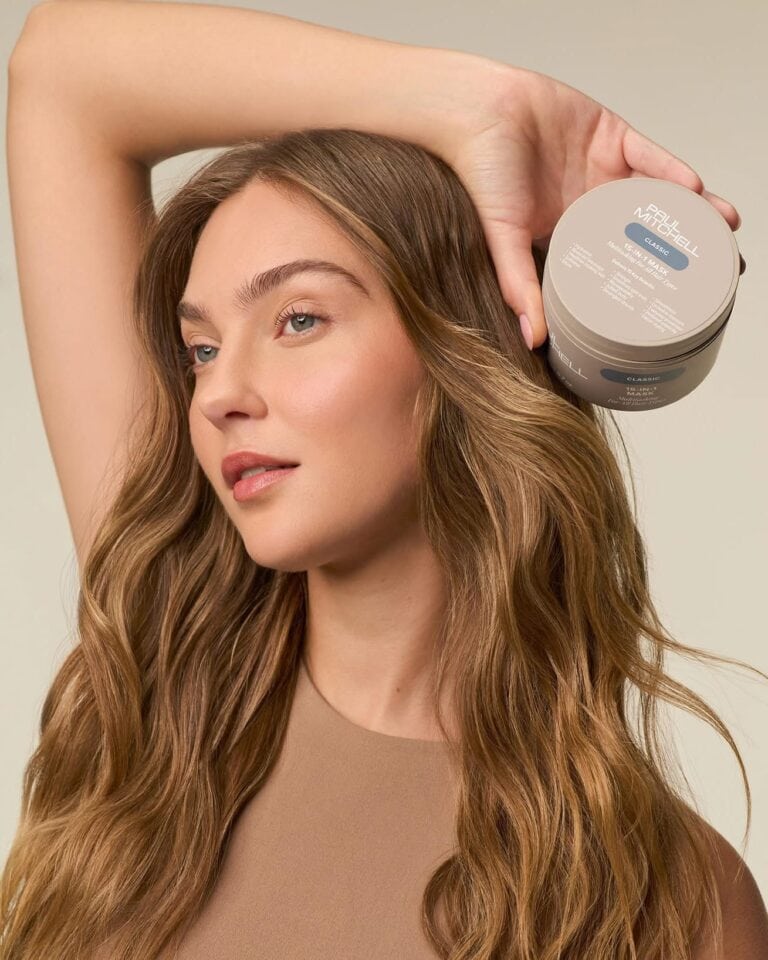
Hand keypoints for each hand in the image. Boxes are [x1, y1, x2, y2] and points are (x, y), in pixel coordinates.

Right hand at [443, 65, 742, 349]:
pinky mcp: (610, 135)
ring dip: (691, 206)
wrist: (477, 112)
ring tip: (721, 224)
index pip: (616, 261)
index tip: (674, 299)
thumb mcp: (503, 238)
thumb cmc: (481, 176)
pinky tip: (690, 186)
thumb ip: (520, 284)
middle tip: (716, 266)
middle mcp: (592, 205)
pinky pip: (648, 154)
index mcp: (570, 235)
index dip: (645, 278)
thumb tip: (533, 339)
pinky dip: (669, 169)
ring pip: (657, 191)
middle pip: (646, 228)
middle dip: (680, 245)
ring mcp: (604, 170)